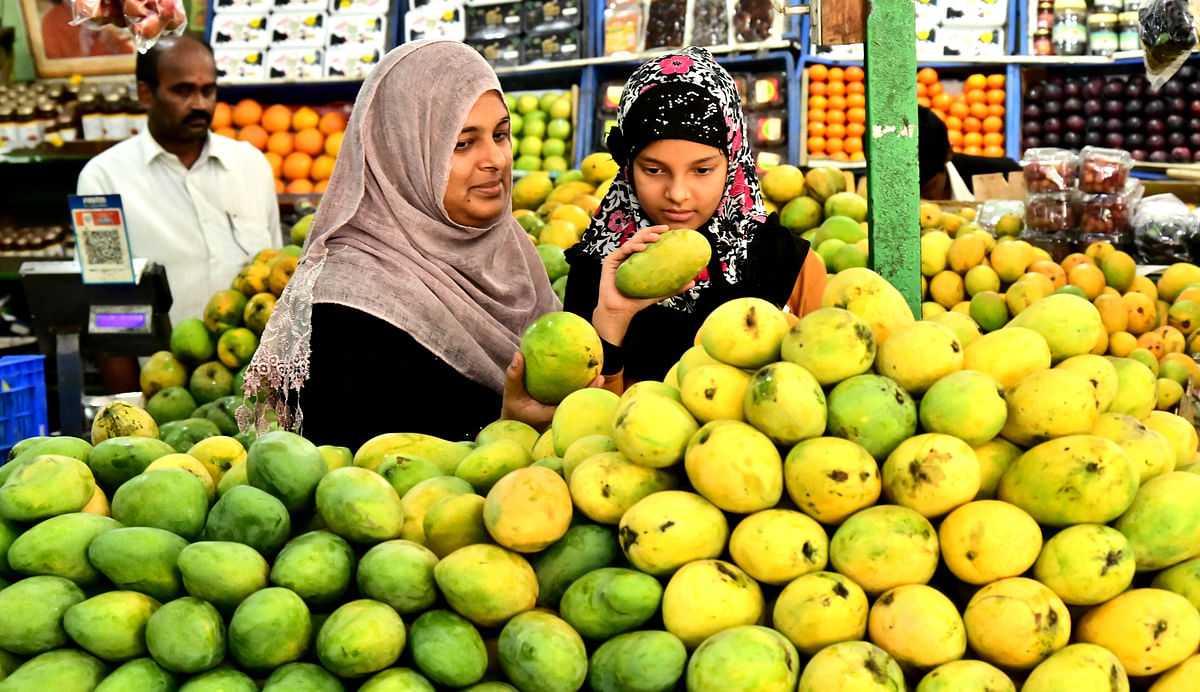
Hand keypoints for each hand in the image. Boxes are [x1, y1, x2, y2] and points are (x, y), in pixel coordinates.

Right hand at [500, 352, 604, 431]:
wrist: (514, 430)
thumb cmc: (513, 411)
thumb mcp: (510, 394)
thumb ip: (514, 376)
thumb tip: (518, 354)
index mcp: (551, 416)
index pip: (574, 403)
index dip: (588, 392)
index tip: (598, 378)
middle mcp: (560, 419)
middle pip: (581, 405)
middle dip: (594, 393)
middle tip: (600, 377)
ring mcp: (561, 419)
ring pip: (579, 406)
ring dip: (589, 394)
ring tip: (598, 377)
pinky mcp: (560, 417)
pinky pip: (573, 403)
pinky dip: (579, 392)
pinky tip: (584, 379)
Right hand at [593, 225, 696, 344]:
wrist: (620, 310)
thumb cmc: (637, 301)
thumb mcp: (659, 292)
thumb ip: (674, 287)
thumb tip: (693, 282)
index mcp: (638, 259)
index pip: (649, 242)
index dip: (658, 233)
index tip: (671, 230)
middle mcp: (628, 255)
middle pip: (640, 237)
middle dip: (652, 230)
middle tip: (665, 229)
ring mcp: (619, 257)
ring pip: (632, 241)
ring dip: (645, 236)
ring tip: (656, 237)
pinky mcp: (610, 261)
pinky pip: (623, 250)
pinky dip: (633, 247)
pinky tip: (642, 248)